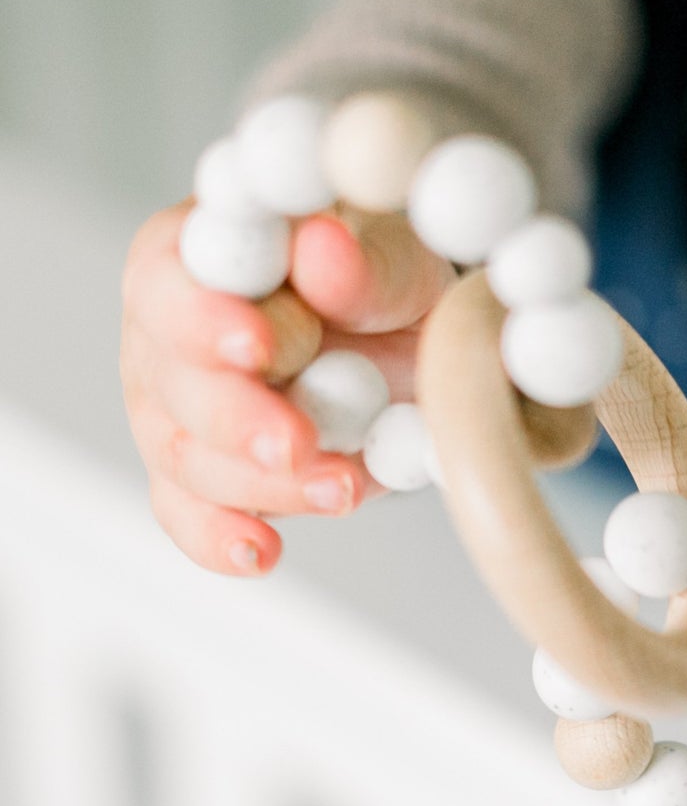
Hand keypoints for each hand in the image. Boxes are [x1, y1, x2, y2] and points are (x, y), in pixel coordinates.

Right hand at [120, 201, 453, 574]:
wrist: (403, 344)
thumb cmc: (378, 281)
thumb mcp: (395, 256)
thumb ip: (363, 263)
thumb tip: (326, 253)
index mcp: (194, 255)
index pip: (170, 283)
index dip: (204, 318)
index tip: (258, 345)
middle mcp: (165, 336)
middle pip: (171, 385)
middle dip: (237, 420)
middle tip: (298, 442)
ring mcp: (175, 413)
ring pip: (186, 460)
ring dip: (261, 485)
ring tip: (343, 488)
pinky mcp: (202, 478)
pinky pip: (192, 517)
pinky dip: (223, 540)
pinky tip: (262, 552)